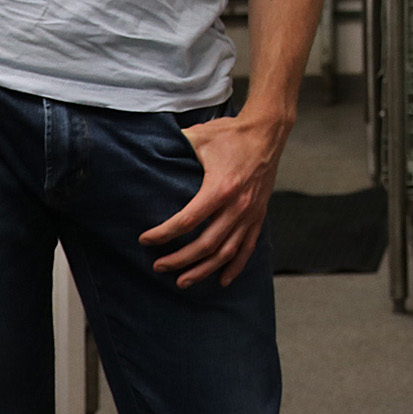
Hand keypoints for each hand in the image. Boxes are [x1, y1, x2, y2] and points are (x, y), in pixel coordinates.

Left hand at [140, 110, 290, 286]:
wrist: (267, 132)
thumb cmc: (231, 134)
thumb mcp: (199, 137)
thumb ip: (174, 147)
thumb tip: (147, 151)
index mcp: (221, 187)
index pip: (187, 221)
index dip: (163, 234)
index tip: (145, 239)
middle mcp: (238, 205)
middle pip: (205, 244)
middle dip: (179, 259)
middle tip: (159, 266)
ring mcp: (250, 212)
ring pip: (226, 252)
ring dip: (204, 270)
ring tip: (182, 281)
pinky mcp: (259, 214)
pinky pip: (248, 247)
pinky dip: (236, 266)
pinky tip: (222, 280)